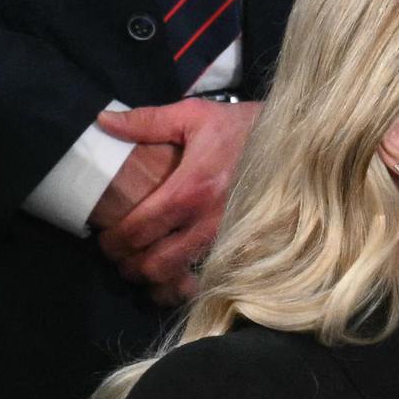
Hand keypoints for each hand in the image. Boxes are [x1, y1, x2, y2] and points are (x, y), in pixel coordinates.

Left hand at [94, 98, 260, 303]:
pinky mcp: (245, 245)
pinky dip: (186, 282)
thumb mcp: (194, 116)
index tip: (102, 240)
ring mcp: (229, 237)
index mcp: (190, 189)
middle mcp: (208, 221)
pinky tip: (176, 276)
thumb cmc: (242, 128)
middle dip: (129, 265)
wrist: (297, 144)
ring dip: (155, 278)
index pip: (138, 229)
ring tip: (143, 266)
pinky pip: (208, 275)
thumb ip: (146, 121)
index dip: (112, 241)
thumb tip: (102, 121)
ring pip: (181, 276)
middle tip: (119, 257)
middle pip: (156, 263)